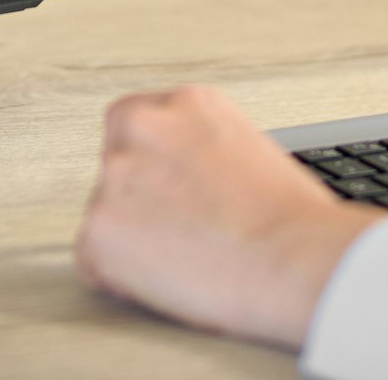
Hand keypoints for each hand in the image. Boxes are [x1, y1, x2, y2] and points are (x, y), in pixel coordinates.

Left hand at [75, 83, 387, 347]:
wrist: (293, 260)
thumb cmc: (293, 222)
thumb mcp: (251, 152)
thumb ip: (205, 153)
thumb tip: (192, 178)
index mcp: (187, 104)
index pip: (138, 125)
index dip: (153, 168)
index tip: (169, 194)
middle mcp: (143, 128)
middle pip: (117, 167)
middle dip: (139, 201)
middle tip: (180, 235)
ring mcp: (114, 177)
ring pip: (105, 216)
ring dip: (133, 241)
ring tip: (186, 264)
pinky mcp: (98, 231)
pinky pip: (94, 262)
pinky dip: (120, 280)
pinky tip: (168, 284)